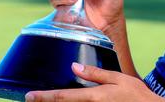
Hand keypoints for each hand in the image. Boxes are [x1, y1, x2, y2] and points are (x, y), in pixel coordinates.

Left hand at [24, 63, 164, 101]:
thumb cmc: (136, 94)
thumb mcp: (118, 78)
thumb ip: (95, 74)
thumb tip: (74, 66)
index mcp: (94, 97)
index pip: (63, 97)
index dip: (44, 97)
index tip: (28, 96)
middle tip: (30, 99)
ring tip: (43, 100)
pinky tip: (64, 101)